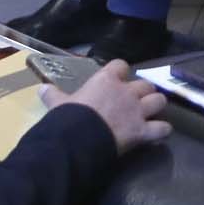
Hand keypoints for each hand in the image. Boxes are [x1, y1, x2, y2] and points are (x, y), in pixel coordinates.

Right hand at [36, 64, 172, 155]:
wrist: (78, 139)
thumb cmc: (69, 117)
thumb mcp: (58, 104)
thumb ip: (53, 95)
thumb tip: (40, 88)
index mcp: (106, 80)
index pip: (121, 65)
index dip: (121, 73)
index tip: (117, 80)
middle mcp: (126, 91)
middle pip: (145, 84)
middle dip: (143, 92)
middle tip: (137, 101)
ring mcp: (137, 111)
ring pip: (160, 101)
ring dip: (156, 107)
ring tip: (151, 114)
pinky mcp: (143, 130)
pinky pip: (163, 128)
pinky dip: (162, 131)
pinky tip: (157, 134)